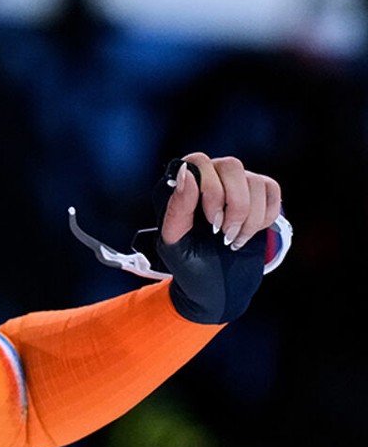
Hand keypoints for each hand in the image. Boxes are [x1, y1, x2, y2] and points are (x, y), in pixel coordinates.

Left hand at [155, 153, 283, 323]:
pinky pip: (272, 190)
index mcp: (182, 184)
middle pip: (232, 166)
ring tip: (233, 239)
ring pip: (255, 181)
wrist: (214, 286)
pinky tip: (248, 233)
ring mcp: (236, 183)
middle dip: (234, 205)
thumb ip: (177, 207)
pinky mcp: (259, 195)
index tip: (210, 222)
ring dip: (249, 218)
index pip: (198, 161)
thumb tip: (186, 172)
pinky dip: (264, 217)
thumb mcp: (174, 240)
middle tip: (223, 234)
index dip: (210, 190)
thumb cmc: (188, 263)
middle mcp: (210, 176)